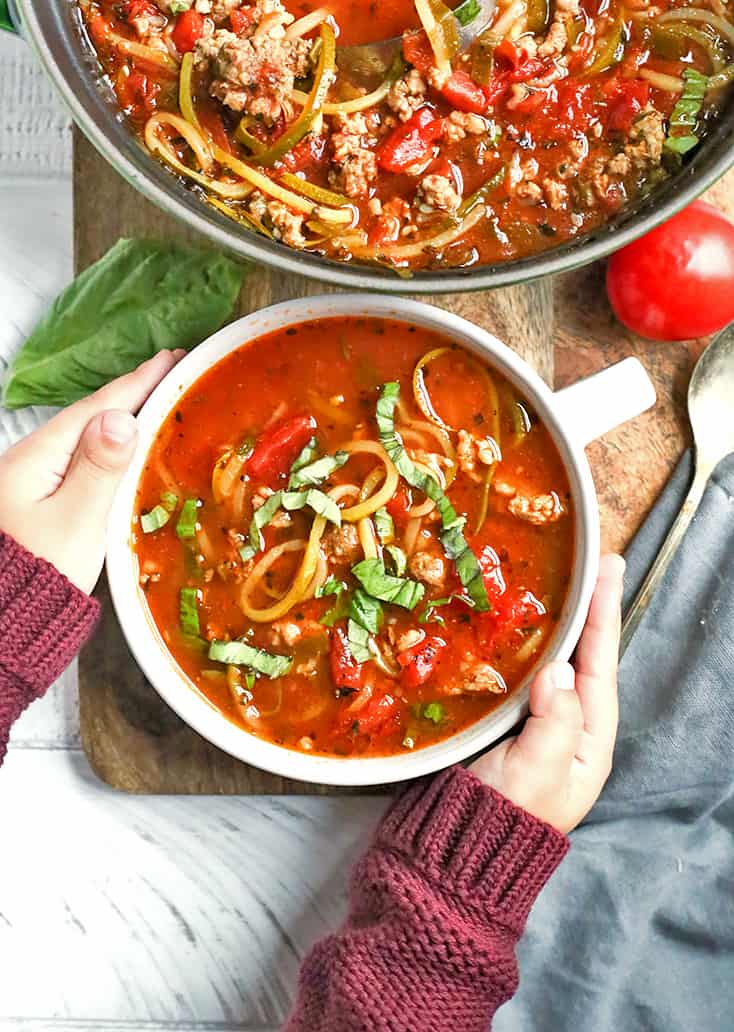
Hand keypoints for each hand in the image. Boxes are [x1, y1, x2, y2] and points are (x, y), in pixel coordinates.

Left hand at [0, 350, 182, 594]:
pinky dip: (110, 447)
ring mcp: (32, 481)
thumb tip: (123, 419)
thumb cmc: (42, 573)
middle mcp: (32, 461)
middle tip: (170, 371)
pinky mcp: (39, 501)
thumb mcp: (77, 521)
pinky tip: (124, 447)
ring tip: (154, 400)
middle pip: (90, 417)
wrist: (5, 619)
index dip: (137, 383)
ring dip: (122, 417)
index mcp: (40, 457)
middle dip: (131, 393)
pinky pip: (82, 460)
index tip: (170, 358)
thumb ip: (100, 469)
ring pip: (86, 438)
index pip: (98, 408)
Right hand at [470, 553, 624, 833]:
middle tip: (594, 562)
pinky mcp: (506, 727)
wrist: (454, 854)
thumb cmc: (498, 816)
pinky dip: (525, 646)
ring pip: (555, 664)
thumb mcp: (535, 773)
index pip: (599, 665)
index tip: (607, 569)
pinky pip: (524, 676)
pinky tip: (517, 625)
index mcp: (588, 742)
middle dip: (589, 611)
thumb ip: (554, 721)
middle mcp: (570, 731)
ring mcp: (538, 728)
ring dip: (560, 622)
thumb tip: (556, 669)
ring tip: (564, 582)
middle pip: (584, 659)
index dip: (602, 614)